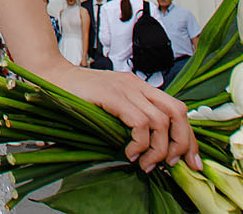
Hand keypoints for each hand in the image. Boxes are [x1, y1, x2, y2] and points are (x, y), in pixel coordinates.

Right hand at [31, 58, 196, 172]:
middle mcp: (138, 85)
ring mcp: (126, 89)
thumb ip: (130, 120)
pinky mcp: (113, 96)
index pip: (178, 109)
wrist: (51, 77)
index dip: (189, 137)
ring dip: (158, 149)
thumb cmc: (77, 96)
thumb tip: (150, 150)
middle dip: (183, 143)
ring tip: (144, 163)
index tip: (191, 161)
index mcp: (141, 87)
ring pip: (161, 121)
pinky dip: (139, 143)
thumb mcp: (111, 107)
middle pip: (178, 112)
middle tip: (173, 164)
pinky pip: (139, 123)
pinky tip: (128, 153)